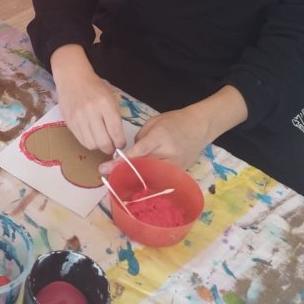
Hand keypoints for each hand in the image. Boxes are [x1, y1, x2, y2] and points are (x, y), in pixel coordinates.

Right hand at [51, 45, 125, 153]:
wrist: (72, 78)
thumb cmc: (94, 87)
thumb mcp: (110, 98)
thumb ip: (114, 118)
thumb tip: (117, 139)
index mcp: (105, 104)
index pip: (115, 131)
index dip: (120, 142)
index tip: (121, 144)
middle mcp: (91, 112)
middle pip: (103, 142)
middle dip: (110, 148)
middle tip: (112, 146)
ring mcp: (78, 118)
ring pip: (92, 144)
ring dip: (99, 146)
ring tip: (101, 140)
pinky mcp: (69, 122)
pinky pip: (81, 140)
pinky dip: (89, 142)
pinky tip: (92, 136)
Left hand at [98, 86, 248, 173]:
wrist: (199, 126)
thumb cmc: (175, 121)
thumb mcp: (153, 123)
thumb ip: (140, 140)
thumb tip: (129, 155)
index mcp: (159, 138)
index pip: (136, 154)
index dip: (119, 163)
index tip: (104, 168)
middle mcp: (168, 154)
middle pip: (142, 168)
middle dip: (124, 172)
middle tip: (108, 174)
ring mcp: (175, 166)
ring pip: (150, 178)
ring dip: (135, 179)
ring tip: (121, 179)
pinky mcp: (179, 173)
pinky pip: (160, 180)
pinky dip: (148, 181)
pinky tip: (138, 182)